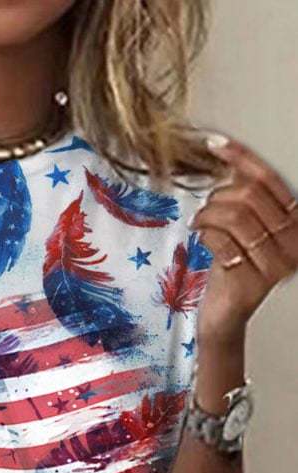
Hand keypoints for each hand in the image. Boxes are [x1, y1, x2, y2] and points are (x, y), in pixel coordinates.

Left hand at [191, 135, 297, 344]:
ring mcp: (277, 263)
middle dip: (219, 195)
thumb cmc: (234, 267)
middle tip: (205, 208)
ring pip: (235, 217)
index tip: (214, 144)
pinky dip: (205, 234)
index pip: (268, 180)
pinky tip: (201, 238)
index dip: (241, 158)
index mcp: (296, 222)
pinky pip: (222, 242)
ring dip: (208, 215)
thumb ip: (244, 196)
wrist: (225, 313)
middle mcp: (294, 242)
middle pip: (250, 196)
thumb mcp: (243, 227)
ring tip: (199, 223)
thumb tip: (228, 155)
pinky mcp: (254, 281)